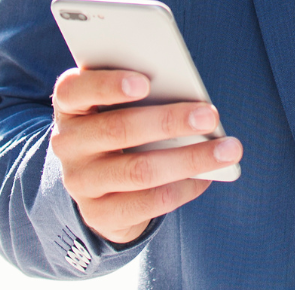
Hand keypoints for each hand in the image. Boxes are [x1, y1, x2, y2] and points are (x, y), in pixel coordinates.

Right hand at [50, 68, 243, 243]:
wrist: (97, 183)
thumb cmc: (120, 125)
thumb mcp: (119, 105)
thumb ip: (141, 94)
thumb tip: (192, 100)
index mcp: (70, 104)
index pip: (75, 90)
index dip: (107, 85)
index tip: (145, 81)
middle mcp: (66, 142)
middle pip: (117, 130)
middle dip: (169, 121)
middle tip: (210, 116)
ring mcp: (79, 181)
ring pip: (138, 171)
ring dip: (189, 159)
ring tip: (227, 150)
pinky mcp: (98, 213)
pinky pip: (146, 203)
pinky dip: (182, 189)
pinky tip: (207, 178)